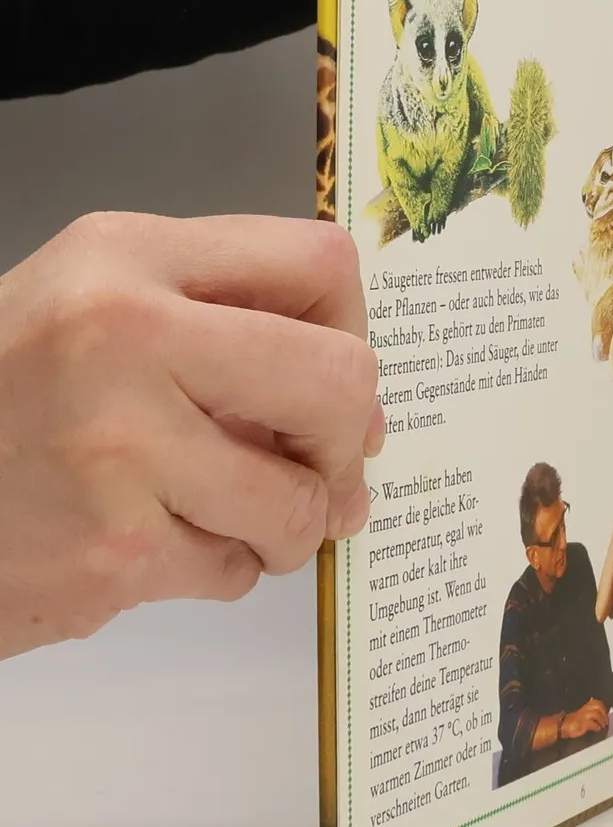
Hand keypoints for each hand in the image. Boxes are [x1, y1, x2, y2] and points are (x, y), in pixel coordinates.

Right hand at [0, 213, 381, 657]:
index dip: (354, 329)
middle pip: (341, 380)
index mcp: (128, 257)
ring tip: (233, 517)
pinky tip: (155, 544)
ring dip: (289, 525)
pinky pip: (236, 568)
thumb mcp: (97, 307)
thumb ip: (226, 325)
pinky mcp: (110, 551)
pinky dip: (219, 568)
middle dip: (343, 442)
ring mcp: (117, 447)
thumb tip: (362, 414)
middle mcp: (124, 336)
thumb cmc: (6, 397)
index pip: (321, 266)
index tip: (334, 377)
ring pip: (301, 498)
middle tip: (311, 467)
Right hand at [560, 698, 608, 739]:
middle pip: (598, 706)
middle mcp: (584, 710)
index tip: (606, 713)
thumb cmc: (571, 722)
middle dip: (604, 712)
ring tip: (603, 725)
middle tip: (606, 720)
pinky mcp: (581, 724)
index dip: (603, 707)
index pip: (596, 702)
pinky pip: (592, 723)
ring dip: (601, 720)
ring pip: (596, 713)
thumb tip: (593, 704)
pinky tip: (597, 729)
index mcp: (584, 707)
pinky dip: (596, 726)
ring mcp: (582, 716)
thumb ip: (587, 709)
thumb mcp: (580, 714)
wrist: (560, 727)